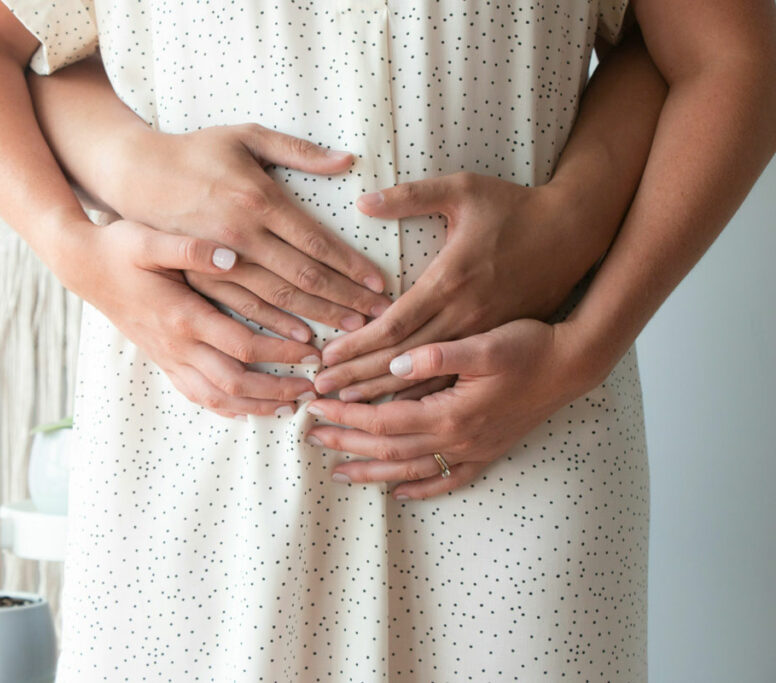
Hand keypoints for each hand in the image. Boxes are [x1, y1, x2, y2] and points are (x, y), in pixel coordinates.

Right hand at [52, 218, 320, 418]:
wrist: (81, 266)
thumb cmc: (118, 248)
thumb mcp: (149, 239)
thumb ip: (190, 248)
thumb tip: (232, 255)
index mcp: (182, 316)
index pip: (243, 345)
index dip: (281, 353)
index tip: (314, 351)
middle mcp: (176, 345)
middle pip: (235, 383)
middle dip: (277, 390)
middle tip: (312, 389)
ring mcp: (167, 357)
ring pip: (216, 398)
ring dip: (255, 406)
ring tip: (289, 407)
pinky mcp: (161, 360)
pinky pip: (196, 395)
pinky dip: (226, 407)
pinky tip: (247, 409)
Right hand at [96, 122, 391, 333]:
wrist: (134, 175)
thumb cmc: (195, 151)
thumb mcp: (245, 135)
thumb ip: (297, 150)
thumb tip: (347, 160)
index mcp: (257, 200)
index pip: (316, 243)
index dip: (351, 266)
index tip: (380, 284)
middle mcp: (240, 237)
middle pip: (303, 279)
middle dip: (345, 300)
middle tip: (379, 318)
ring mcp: (218, 263)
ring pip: (276, 302)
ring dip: (316, 319)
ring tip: (350, 333)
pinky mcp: (199, 278)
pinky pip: (241, 311)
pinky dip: (272, 329)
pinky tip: (299, 341)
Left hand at [305, 319, 599, 499]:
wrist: (573, 365)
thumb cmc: (529, 347)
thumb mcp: (484, 342)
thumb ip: (437, 355)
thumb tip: (395, 363)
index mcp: (450, 412)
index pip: (382, 420)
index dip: (346, 415)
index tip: (316, 406)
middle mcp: (458, 439)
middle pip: (388, 449)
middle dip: (347, 442)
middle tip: (311, 437)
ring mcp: (474, 451)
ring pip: (411, 470)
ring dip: (373, 471)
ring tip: (339, 472)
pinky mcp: (488, 452)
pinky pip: (449, 480)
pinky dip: (422, 489)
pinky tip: (401, 492)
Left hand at [314, 172, 607, 399]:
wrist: (576, 234)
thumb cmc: (515, 208)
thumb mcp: (464, 189)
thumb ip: (411, 196)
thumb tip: (363, 200)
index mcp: (450, 282)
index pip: (392, 325)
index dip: (355, 345)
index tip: (324, 359)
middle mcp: (464, 317)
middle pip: (400, 360)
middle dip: (356, 378)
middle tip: (318, 392)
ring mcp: (482, 336)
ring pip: (426, 380)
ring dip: (383, 395)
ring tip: (345, 408)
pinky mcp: (496, 345)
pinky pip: (454, 382)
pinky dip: (423, 398)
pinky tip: (397, 415)